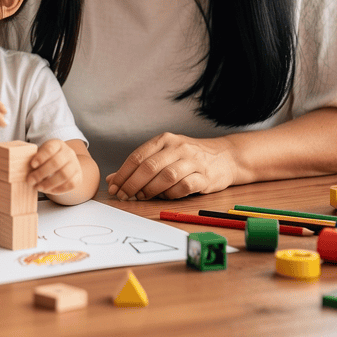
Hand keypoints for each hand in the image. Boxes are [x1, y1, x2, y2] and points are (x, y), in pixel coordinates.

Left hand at [27, 139, 81, 193]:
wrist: (64, 163)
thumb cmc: (48, 159)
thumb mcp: (41, 154)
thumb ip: (34, 160)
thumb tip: (22, 169)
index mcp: (57, 144)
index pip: (50, 148)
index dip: (40, 157)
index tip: (32, 165)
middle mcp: (68, 153)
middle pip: (56, 162)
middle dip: (41, 173)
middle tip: (30, 181)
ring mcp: (75, 164)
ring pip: (65, 174)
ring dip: (49, 183)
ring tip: (38, 187)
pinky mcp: (79, 176)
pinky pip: (71, 184)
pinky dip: (59, 189)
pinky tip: (49, 190)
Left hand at [105, 133, 237, 199]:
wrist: (225, 156)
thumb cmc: (187, 157)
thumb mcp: (163, 155)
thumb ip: (139, 166)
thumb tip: (112, 180)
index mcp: (164, 140)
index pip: (138, 156)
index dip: (123, 173)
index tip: (114, 187)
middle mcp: (178, 147)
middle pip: (149, 166)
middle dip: (132, 184)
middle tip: (123, 196)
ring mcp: (193, 161)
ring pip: (166, 176)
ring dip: (150, 190)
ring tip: (141, 197)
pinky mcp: (206, 176)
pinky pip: (185, 187)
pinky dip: (171, 194)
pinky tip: (164, 197)